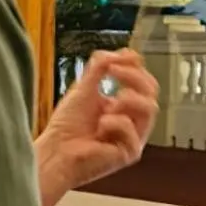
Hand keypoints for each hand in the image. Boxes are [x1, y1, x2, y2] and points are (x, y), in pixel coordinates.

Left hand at [35, 49, 158, 205]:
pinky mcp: (130, 152)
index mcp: (124, 107)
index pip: (142, 82)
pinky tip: (100, 127)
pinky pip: (132, 130)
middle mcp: (132, 121)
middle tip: (114, 71)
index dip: (134, 67)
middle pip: (151, 92)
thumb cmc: (66, 127)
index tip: (117, 59)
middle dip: (135, 77)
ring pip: (150, 108)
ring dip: (129, 99)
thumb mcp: (84, 89)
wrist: (54, 152)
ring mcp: (133, 137)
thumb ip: (101, 68)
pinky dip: (115, 123)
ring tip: (109, 103)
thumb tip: (122, 52)